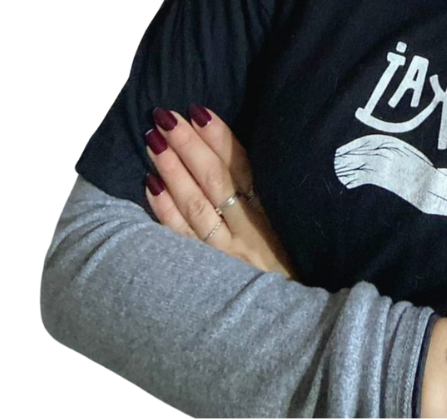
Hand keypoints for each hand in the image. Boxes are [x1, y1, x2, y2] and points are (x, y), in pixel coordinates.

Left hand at [144, 104, 296, 279]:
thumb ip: (274, 198)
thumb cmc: (295, 271)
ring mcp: (225, 256)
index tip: (198, 111)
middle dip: (189, 145)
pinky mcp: (206, 275)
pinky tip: (150, 184)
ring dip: (172, 169)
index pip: (245, 168)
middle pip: (215, 181)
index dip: (221, 138)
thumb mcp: (296, 232)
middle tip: (166, 117)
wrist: (292, 334)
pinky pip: (181, 239)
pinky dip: (165, 210)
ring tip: (153, 140)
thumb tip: (239, 155)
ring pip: (194, 205)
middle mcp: (250, 234)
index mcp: (275, 216)